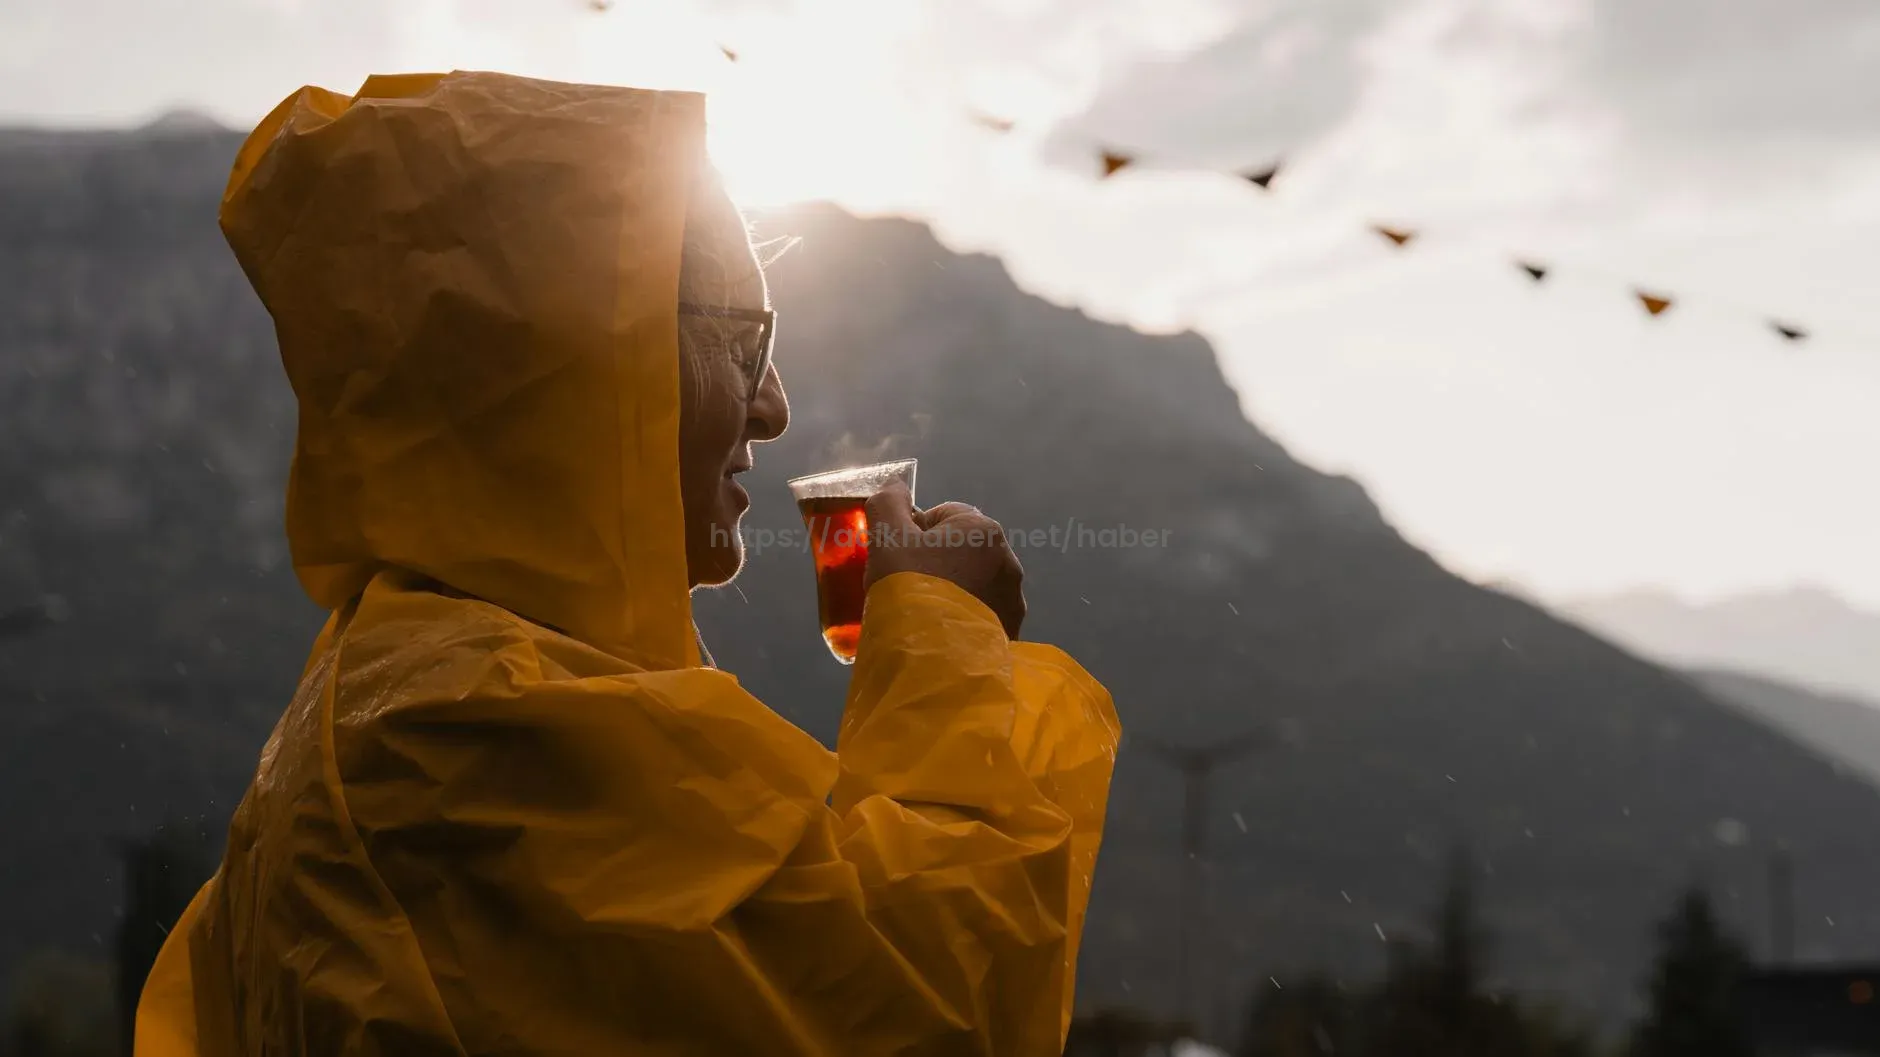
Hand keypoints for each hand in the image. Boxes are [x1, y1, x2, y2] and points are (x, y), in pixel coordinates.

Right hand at [864, 480, 1025, 639]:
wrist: (936, 662)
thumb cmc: (909, 590)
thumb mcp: (887, 539)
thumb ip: (888, 504)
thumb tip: (895, 487)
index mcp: (983, 530)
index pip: (941, 516)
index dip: (912, 535)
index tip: (897, 562)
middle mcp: (1008, 561)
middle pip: (958, 552)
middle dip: (933, 565)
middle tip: (905, 591)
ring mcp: (1013, 601)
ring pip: (972, 586)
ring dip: (950, 594)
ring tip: (923, 618)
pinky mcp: (1012, 634)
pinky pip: (981, 617)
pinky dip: (963, 621)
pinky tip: (942, 637)